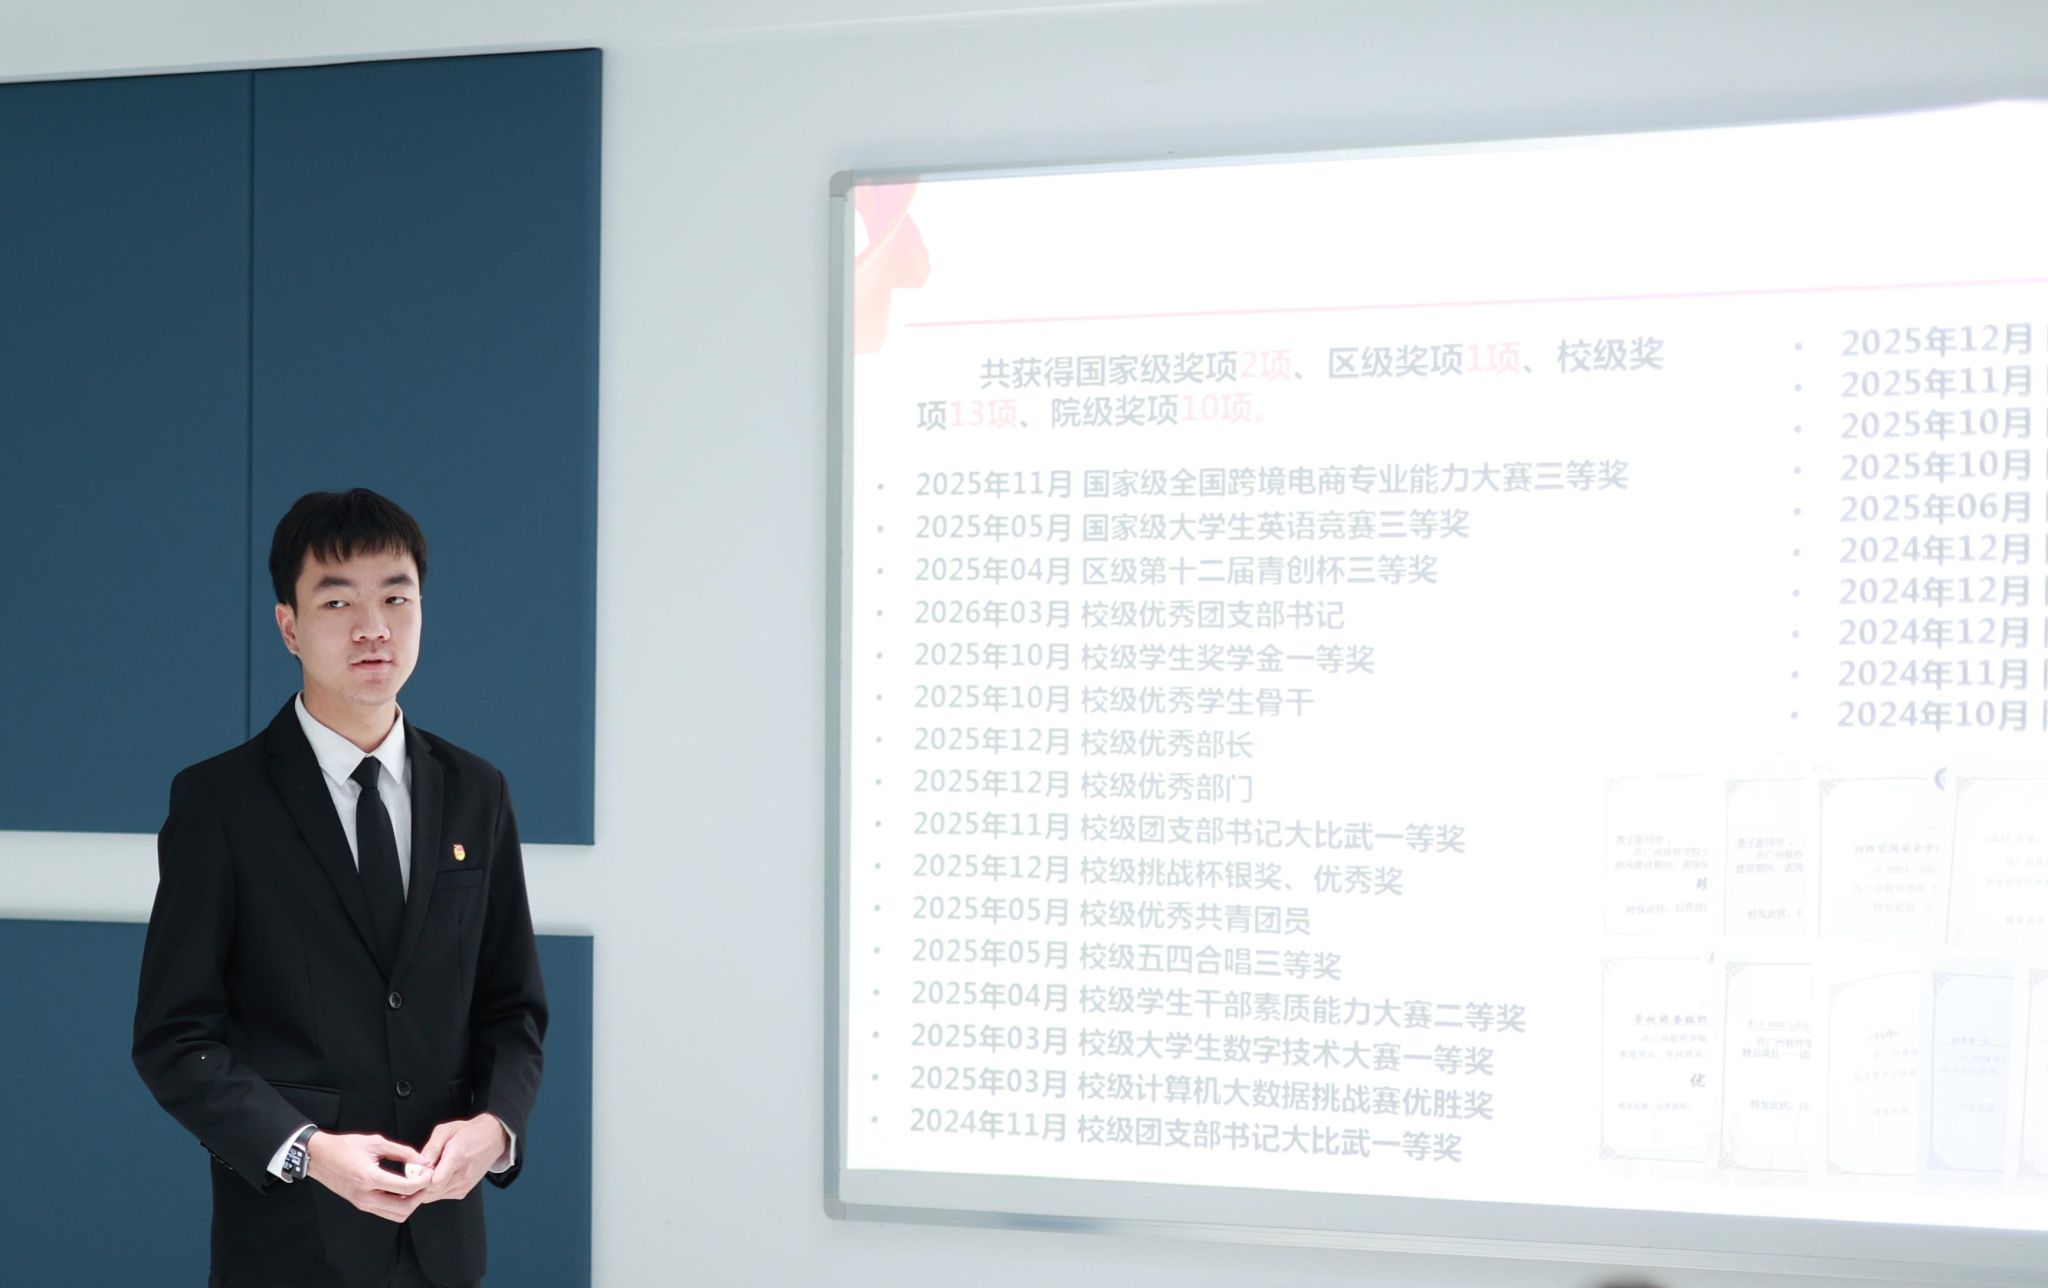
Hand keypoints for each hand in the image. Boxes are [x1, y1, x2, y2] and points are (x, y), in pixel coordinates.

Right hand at [304, 1131, 428, 1222]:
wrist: (319, 1157)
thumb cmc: (345, 1147)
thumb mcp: (376, 1142)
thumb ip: (402, 1152)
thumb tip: (423, 1161)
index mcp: (369, 1178)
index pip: (406, 1188)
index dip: (423, 1181)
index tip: (430, 1171)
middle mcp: (365, 1196)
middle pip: (403, 1208)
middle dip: (420, 1196)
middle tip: (426, 1181)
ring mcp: (362, 1203)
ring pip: (395, 1215)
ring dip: (410, 1203)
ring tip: (416, 1186)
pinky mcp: (360, 1205)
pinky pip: (385, 1212)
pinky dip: (398, 1205)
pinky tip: (403, 1190)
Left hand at [414, 1114, 508, 1204]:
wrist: (492, 1138)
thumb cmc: (469, 1132)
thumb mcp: (446, 1130)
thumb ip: (430, 1148)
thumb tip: (418, 1165)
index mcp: (458, 1157)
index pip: (434, 1182)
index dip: (420, 1178)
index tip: (415, 1169)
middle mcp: (463, 1176)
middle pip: (430, 1192)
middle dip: (419, 1184)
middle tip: (418, 1170)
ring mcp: (464, 1186)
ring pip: (433, 1197)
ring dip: (425, 1187)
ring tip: (428, 1171)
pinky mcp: (463, 1191)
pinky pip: (440, 1196)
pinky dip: (433, 1189)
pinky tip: (437, 1175)